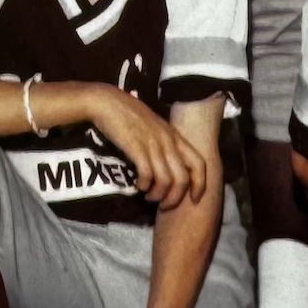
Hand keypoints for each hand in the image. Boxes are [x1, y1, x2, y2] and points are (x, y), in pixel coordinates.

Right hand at [88, 88, 207, 209]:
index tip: (194, 199)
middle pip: (183, 179)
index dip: (200, 185)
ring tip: (148, 197)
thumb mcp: (154, 126)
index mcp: (174, 135)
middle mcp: (167, 140)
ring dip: (158, 195)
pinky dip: (144, 185)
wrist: (107, 102)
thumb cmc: (129, 114)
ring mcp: (152, 143)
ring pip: (166, 181)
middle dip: (175, 198)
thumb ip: (165, 142)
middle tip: (164, 205)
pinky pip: (147, 175)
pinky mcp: (136, 147)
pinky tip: (137, 185)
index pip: (199, 163)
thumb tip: (169, 167)